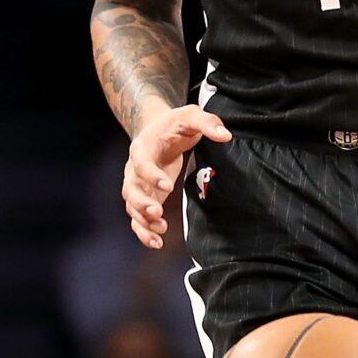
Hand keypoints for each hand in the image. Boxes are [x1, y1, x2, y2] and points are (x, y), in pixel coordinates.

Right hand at [122, 104, 230, 248]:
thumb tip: (226, 136)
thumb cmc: (174, 124)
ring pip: (132, 208)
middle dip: (142, 203)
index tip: (168, 185)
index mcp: (142, 148)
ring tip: (160, 231)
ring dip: (143, 221)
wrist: (159, 131)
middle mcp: (134, 169)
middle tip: (158, 212)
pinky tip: (157, 243)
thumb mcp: (190, 115)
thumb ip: (207, 122)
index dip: (152, 175)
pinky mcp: (145, 198)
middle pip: (130, 190)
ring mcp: (137, 185)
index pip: (141, 163)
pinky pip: (137, 218)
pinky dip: (144, 232)